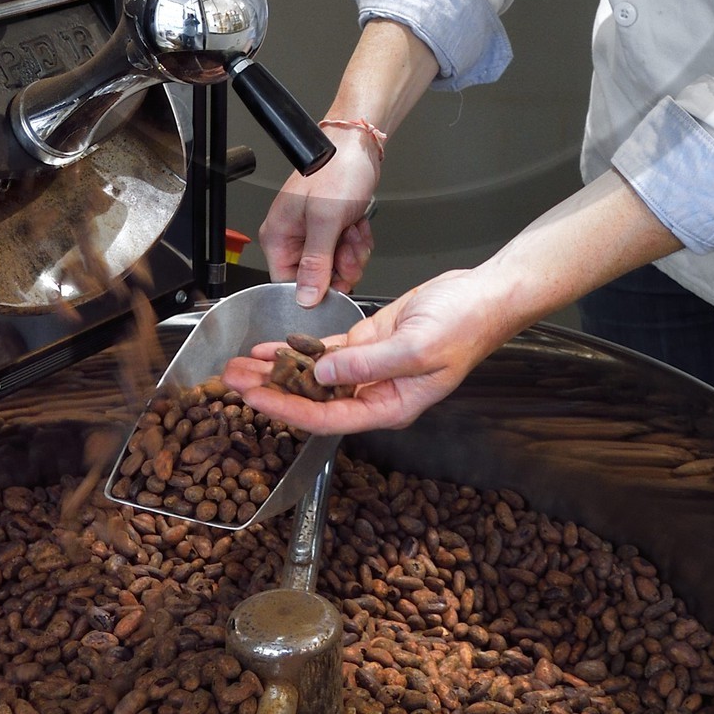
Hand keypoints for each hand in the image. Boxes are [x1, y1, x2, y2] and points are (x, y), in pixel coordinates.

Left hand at [223, 268, 512, 434]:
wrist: (484, 295)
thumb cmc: (464, 326)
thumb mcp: (416, 349)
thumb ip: (367, 365)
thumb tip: (323, 376)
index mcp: (390, 407)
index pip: (328, 418)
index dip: (287, 410)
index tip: (253, 398)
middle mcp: (375, 393)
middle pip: (312, 400)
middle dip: (270, 391)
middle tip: (229, 380)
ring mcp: (369, 367)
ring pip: (313, 375)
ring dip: (277, 370)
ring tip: (238, 365)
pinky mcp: (368, 341)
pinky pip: (324, 351)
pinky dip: (296, 348)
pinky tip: (269, 347)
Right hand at [257, 131, 379, 306]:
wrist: (359, 145)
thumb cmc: (337, 169)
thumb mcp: (325, 220)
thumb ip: (315, 262)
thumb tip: (305, 298)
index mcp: (279, 236)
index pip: (288, 284)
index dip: (314, 288)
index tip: (334, 281)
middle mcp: (294, 237)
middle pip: (317, 278)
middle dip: (340, 266)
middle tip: (346, 245)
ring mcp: (314, 233)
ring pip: (336, 267)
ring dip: (352, 253)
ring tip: (351, 228)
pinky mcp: (333, 228)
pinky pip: (347, 253)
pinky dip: (358, 242)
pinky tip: (357, 224)